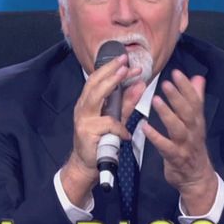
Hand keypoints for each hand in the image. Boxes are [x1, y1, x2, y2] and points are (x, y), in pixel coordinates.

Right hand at [61, 54, 145, 206]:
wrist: (87, 164)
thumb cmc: (100, 140)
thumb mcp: (116, 119)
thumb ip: (127, 103)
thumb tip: (140, 84)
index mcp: (88, 102)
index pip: (98, 79)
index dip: (110, 68)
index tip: (125, 59)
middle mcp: (83, 107)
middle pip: (94, 83)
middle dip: (110, 70)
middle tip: (125, 61)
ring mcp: (83, 119)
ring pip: (95, 97)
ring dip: (111, 84)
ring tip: (124, 74)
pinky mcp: (86, 132)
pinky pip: (107, 124)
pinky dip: (119, 127)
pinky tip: (126, 133)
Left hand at [142, 69, 216, 214]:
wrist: (197, 178)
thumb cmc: (193, 146)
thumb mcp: (196, 122)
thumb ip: (196, 99)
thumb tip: (198, 78)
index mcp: (197, 121)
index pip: (194, 101)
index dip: (186, 87)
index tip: (177, 73)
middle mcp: (193, 132)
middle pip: (187, 112)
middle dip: (178, 97)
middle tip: (166, 83)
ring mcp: (185, 146)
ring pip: (178, 128)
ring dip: (167, 114)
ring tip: (156, 100)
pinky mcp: (176, 158)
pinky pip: (166, 147)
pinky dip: (156, 137)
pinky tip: (145, 127)